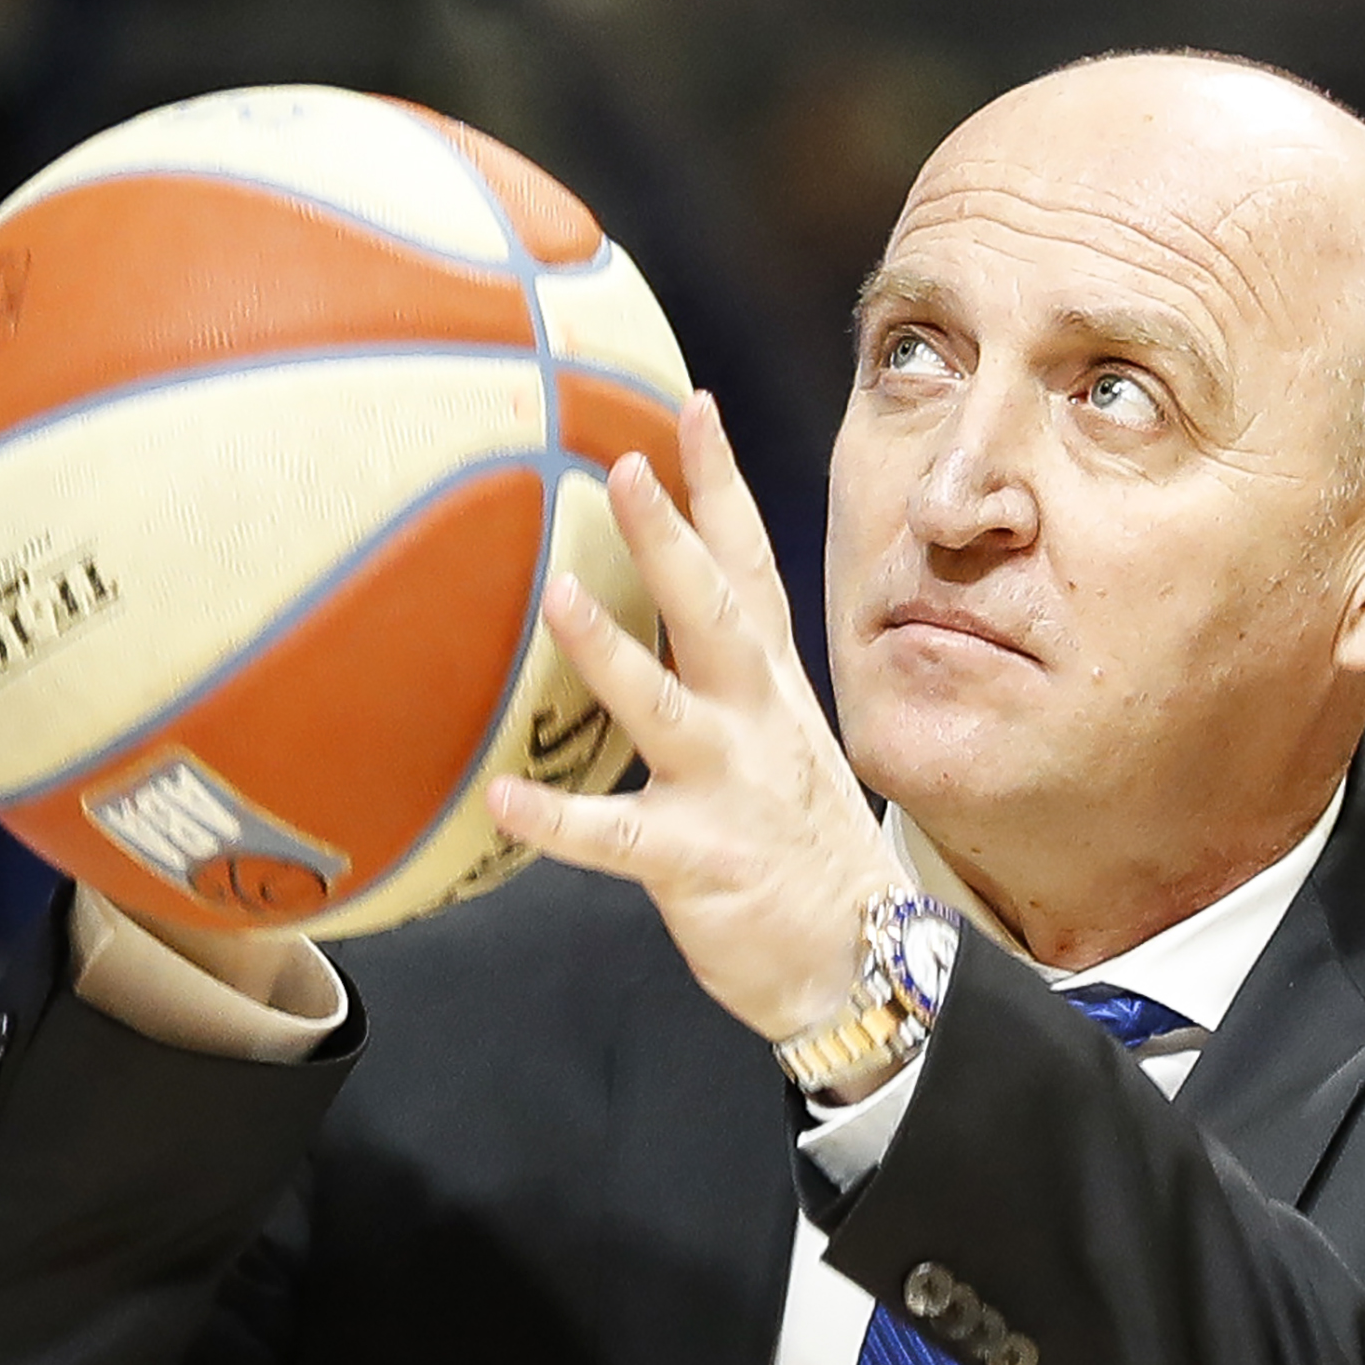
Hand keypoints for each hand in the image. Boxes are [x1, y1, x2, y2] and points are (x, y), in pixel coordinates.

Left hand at [485, 393, 906, 1043]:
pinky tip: (504, 800)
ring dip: (611, 651)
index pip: (748, 565)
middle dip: (671, 537)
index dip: (720, 485)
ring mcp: (728, 788)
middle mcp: (754, 720)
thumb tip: (670, 598)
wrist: (860, 958)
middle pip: (711, 611)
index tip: (689, 407)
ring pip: (663, 708)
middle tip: (623, 467)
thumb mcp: (780, 735)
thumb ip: (729, 667)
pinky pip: (616, 839)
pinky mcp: (697, 861)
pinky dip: (558, 821)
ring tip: (557, 596)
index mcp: (769, 685)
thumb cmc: (799, 843)